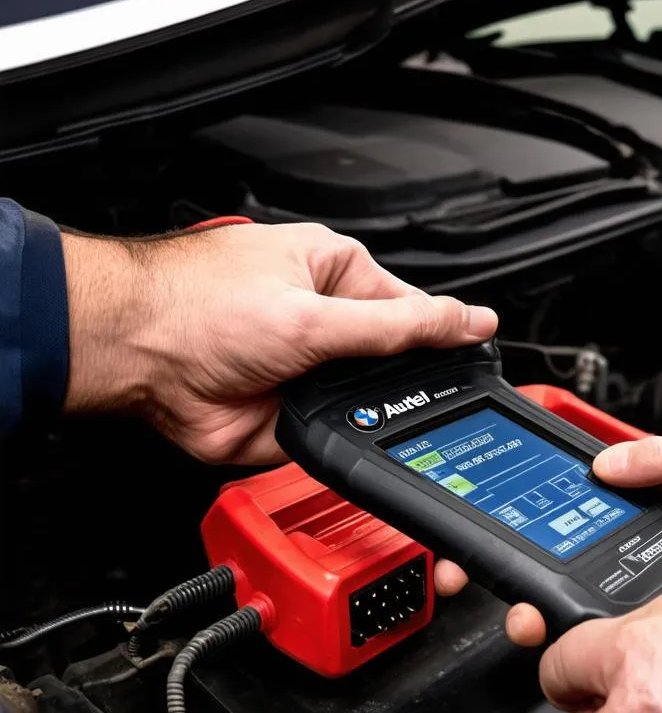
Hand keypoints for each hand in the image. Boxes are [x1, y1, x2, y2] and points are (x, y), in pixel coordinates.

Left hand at [61, 222, 496, 463]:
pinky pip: (335, 434)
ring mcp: (308, 370)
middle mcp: (324, 320)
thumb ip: (397, 327)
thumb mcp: (315, 313)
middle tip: (414, 394)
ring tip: (352, 406)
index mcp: (335, 274)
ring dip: (366, 411)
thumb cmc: (199, 307)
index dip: (443, 334)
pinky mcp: (291, 414)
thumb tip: (466, 320)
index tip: (474, 359)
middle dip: (401, 381)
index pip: (411, 306)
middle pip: (393, 358)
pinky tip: (333, 430)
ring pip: (366, 402)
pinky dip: (338, 439)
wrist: (135, 360)